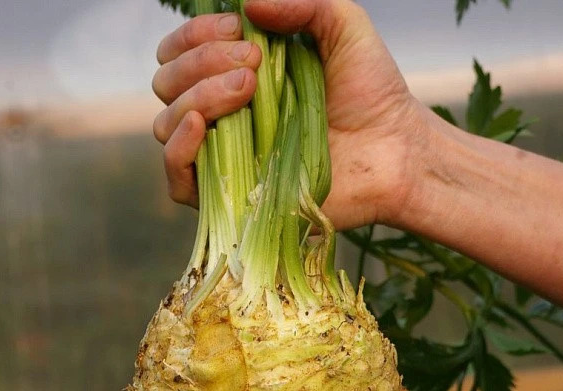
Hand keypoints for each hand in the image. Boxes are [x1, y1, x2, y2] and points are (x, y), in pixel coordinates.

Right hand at [152, 0, 429, 230]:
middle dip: (201, 63)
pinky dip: (177, 148)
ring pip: (167, 124)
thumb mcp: (343, 26)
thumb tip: (245, 2)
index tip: (241, 31)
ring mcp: (225, 158)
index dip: (196, 35)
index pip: (180, 51)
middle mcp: (223, 115)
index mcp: (236, 74)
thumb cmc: (373, 93)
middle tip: (253, 65)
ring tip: (247, 91)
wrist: (395, 153)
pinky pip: (176, 180)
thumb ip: (301, 2)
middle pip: (168, 84)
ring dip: (197, 96)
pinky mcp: (231, 198)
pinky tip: (199, 125)